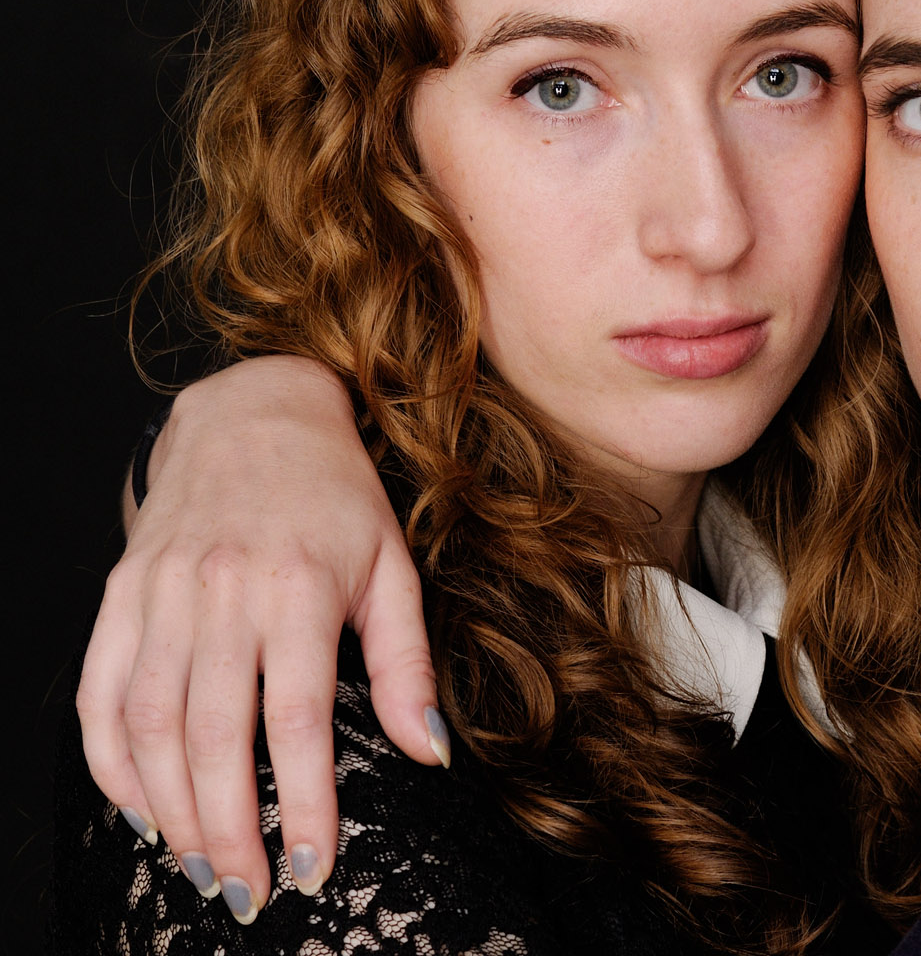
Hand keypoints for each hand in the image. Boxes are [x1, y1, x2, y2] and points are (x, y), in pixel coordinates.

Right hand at [75, 356, 440, 922]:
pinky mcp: (120, 597)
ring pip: (149, 727)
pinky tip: (143, 809)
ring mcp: (160, 596)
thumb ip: (407, 664)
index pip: (296, 723)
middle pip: (213, 739)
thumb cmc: (338, 497)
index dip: (302, 805)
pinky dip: (113, 763)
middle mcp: (221, 595)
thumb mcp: (393, 568)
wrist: (255, 415)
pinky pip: (101, 695)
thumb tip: (431, 752)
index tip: (313, 866)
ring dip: (170, 811)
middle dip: (229, 830)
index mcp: (298, 590)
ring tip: (201, 867)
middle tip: (248, 893)